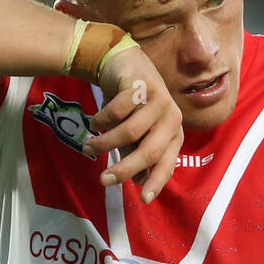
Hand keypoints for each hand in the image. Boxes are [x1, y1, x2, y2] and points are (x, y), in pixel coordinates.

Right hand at [83, 44, 182, 202]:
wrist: (123, 65)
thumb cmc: (131, 105)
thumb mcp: (135, 133)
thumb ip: (136, 155)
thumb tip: (140, 182)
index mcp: (174, 133)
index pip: (167, 162)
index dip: (156, 181)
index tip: (144, 199)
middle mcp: (171, 117)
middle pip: (149, 151)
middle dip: (124, 169)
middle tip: (102, 180)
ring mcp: (159, 99)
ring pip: (130, 132)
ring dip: (105, 143)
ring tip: (88, 146)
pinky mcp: (142, 84)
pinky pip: (118, 111)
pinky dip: (102, 120)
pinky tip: (94, 121)